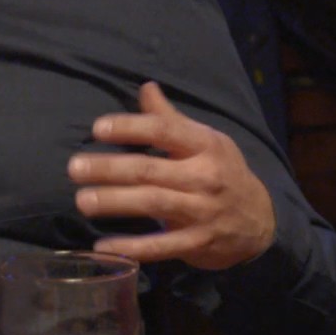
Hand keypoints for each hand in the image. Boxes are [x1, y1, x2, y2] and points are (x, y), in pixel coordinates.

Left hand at [70, 81, 275, 270]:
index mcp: (205, 145)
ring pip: (153, 203)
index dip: (130, 127)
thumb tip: (145, 87)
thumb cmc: (223, 173)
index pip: (164, 131)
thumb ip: (170, 119)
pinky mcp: (198, 243)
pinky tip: (103, 246)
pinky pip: (161, 246)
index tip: (97, 129)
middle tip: (75, 168)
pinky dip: (132, 247)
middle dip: (110, 168)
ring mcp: (202, 211)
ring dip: (115, 202)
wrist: (260, 221)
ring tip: (83, 200)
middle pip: (150, 170)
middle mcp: (205, 176)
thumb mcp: (205, 141)